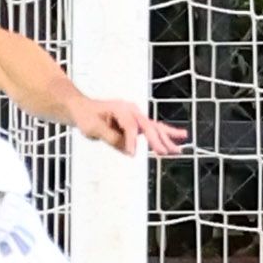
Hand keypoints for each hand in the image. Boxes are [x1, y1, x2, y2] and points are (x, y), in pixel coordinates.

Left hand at [63, 94, 188, 163]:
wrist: (82, 108)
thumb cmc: (86, 116)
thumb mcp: (93, 128)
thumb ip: (111, 138)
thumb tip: (130, 151)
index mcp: (120, 109)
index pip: (130, 126)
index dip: (131, 140)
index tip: (132, 154)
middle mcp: (131, 110)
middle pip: (148, 125)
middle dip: (157, 140)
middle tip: (165, 153)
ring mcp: (135, 115)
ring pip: (155, 127)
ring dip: (167, 138)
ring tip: (179, 148)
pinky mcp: (136, 122)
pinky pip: (153, 129)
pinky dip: (166, 134)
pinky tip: (180, 136)